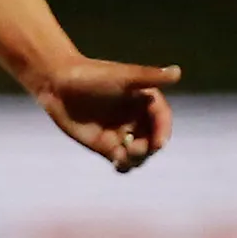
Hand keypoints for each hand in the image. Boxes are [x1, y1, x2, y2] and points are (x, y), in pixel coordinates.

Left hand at [36, 57, 179, 171]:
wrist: (59, 84)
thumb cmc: (93, 75)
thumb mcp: (123, 76)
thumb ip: (149, 77)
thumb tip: (177, 72)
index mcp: (145, 100)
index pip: (162, 119)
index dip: (163, 131)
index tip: (159, 144)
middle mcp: (137, 118)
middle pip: (152, 140)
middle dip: (147, 148)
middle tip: (132, 149)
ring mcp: (122, 133)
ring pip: (139, 154)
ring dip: (136, 159)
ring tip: (122, 157)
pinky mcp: (106, 146)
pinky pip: (122, 160)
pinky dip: (123, 165)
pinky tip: (117, 164)